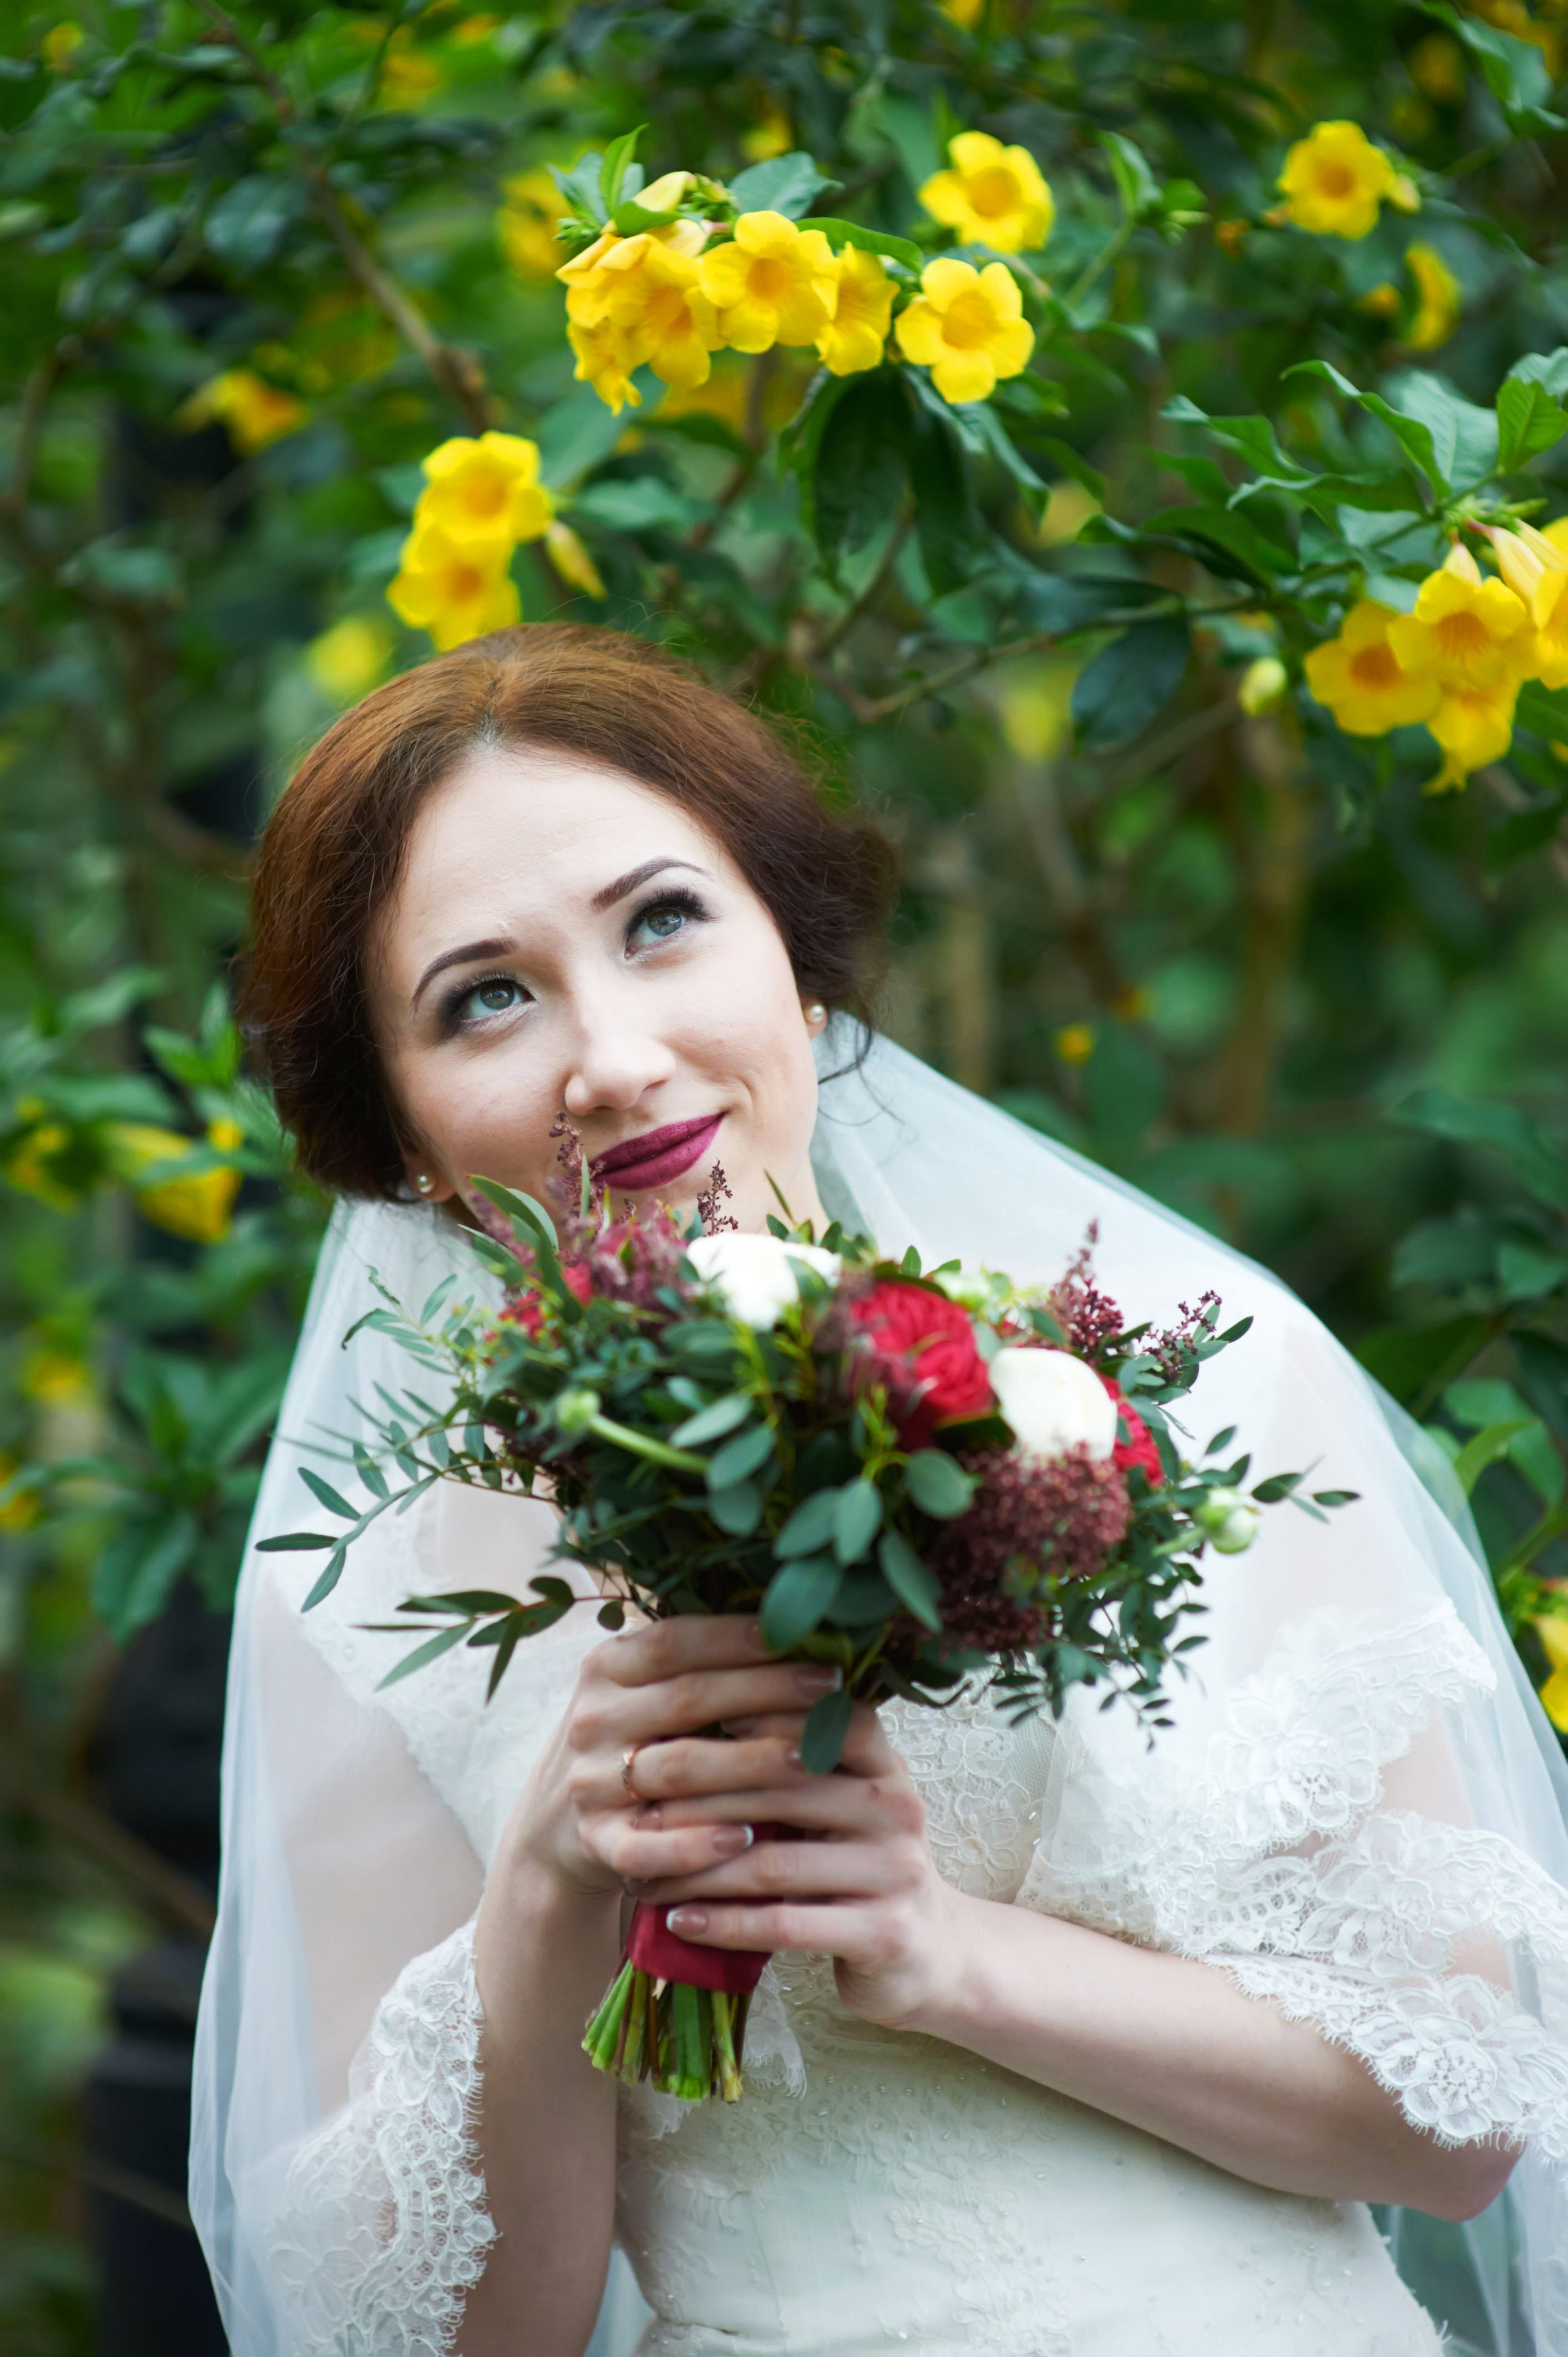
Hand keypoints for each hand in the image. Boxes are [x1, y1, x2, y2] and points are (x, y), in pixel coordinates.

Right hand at [497, 1613, 843, 1909]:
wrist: (554, 1824)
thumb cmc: (630, 1740)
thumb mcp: (644, 1691)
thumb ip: (698, 1663)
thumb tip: (795, 1626)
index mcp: (606, 1667)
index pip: (675, 1640)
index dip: (739, 1637)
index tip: (804, 1634)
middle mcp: (593, 1718)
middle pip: (687, 1699)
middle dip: (765, 1691)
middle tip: (828, 1691)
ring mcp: (590, 1782)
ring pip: (676, 1769)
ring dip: (746, 1765)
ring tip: (809, 1760)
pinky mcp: (595, 1842)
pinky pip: (646, 1845)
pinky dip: (694, 1845)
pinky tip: (745, 1839)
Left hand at [620, 1697, 962, 2027]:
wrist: (925, 1954)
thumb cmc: (853, 1863)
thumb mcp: (835, 1802)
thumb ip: (785, 1759)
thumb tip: (686, 1707)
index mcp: (880, 1760)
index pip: (813, 1715)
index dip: (744, 1712)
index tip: (670, 1724)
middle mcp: (894, 1805)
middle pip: (778, 1787)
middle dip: (696, 1799)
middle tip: (635, 1811)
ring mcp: (895, 1871)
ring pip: (772, 1862)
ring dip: (697, 1872)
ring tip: (643, 1877)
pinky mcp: (884, 1933)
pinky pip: (786, 1924)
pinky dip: (725, 1924)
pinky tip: (680, 1923)